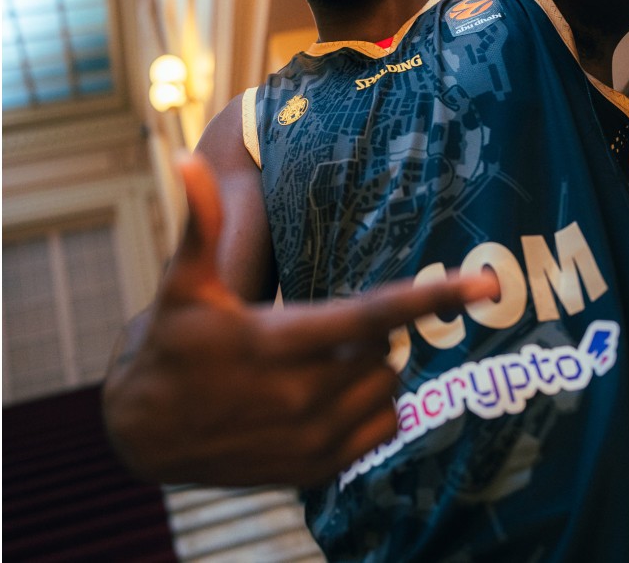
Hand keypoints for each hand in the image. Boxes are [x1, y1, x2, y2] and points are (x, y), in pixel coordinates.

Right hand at [103, 152, 493, 487]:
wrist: (147, 429)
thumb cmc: (173, 344)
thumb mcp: (183, 283)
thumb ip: (200, 222)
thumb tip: (185, 159)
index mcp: (278, 342)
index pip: (372, 317)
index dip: (430, 296)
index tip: (481, 282)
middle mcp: (302, 395)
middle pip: (385, 353)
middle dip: (373, 334)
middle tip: (328, 325)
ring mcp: (311, 439)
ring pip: (388, 390)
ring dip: (374, 368)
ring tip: (326, 357)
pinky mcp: (314, 469)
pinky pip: (381, 431)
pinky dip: (374, 407)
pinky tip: (335, 390)